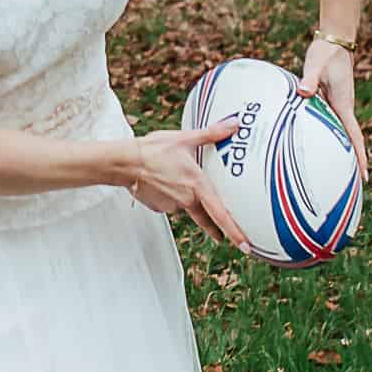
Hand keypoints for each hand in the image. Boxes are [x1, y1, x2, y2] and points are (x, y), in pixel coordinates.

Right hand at [127, 117, 250, 249]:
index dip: (234, 232)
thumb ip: (211, 134)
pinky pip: (172, 204)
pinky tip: (164, 183)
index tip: (245, 246)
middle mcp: (186, 199)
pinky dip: (172, 196)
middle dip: (214, 226)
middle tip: (223, 236)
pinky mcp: (160, 207)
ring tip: (175, 179)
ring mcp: (173, 205)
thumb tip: (233, 125)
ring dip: (186, 198)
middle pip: (205, 215)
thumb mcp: (185, 138)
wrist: (126, 162)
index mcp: (197, 184)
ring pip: (187, 206)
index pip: (220, 214)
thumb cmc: (153, 150)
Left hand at [297, 40, 368, 185]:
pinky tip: (322, 143)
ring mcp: (339, 104)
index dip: (360, 156)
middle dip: (355, 161)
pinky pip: (333, 123)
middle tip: (357, 184)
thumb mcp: (315, 64)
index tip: (365, 175)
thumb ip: (310, 79)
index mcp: (343, 104)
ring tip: (341, 172)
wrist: (335, 40)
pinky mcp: (332, 100)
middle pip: (351, 140)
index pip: (354, 135)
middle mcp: (344, 107)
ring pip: (342, 132)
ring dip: (345, 150)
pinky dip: (332, 136)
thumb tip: (304, 92)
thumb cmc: (325, 52)